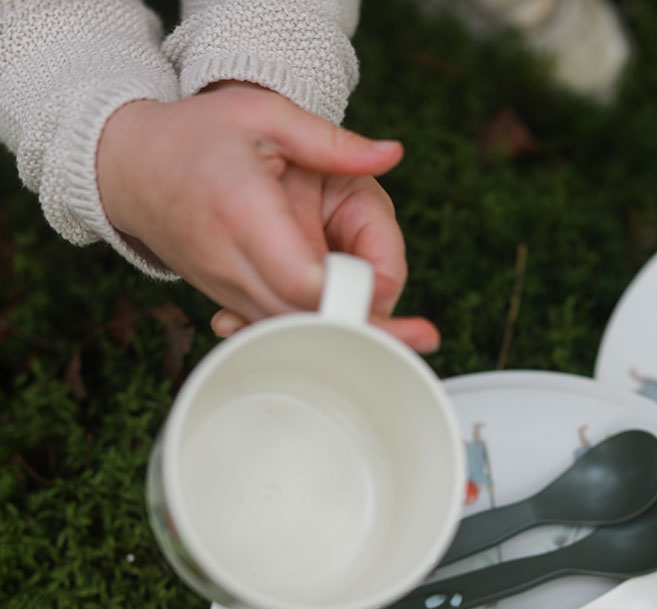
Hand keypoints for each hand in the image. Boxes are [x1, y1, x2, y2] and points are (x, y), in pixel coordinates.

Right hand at [96, 82, 438, 351]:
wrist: (130, 167)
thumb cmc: (198, 137)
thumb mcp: (266, 117)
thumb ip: (333, 142)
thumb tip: (391, 154)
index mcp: (243, 212)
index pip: (299, 276)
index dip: (345, 294)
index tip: (384, 294)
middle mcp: (232, 262)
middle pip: (303, 319)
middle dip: (364, 331)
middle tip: (422, 337)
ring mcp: (228, 289)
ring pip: (291, 333)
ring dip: (346, 339)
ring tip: (406, 340)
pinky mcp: (230, 301)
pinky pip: (277, 330)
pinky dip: (315, 335)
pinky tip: (357, 336)